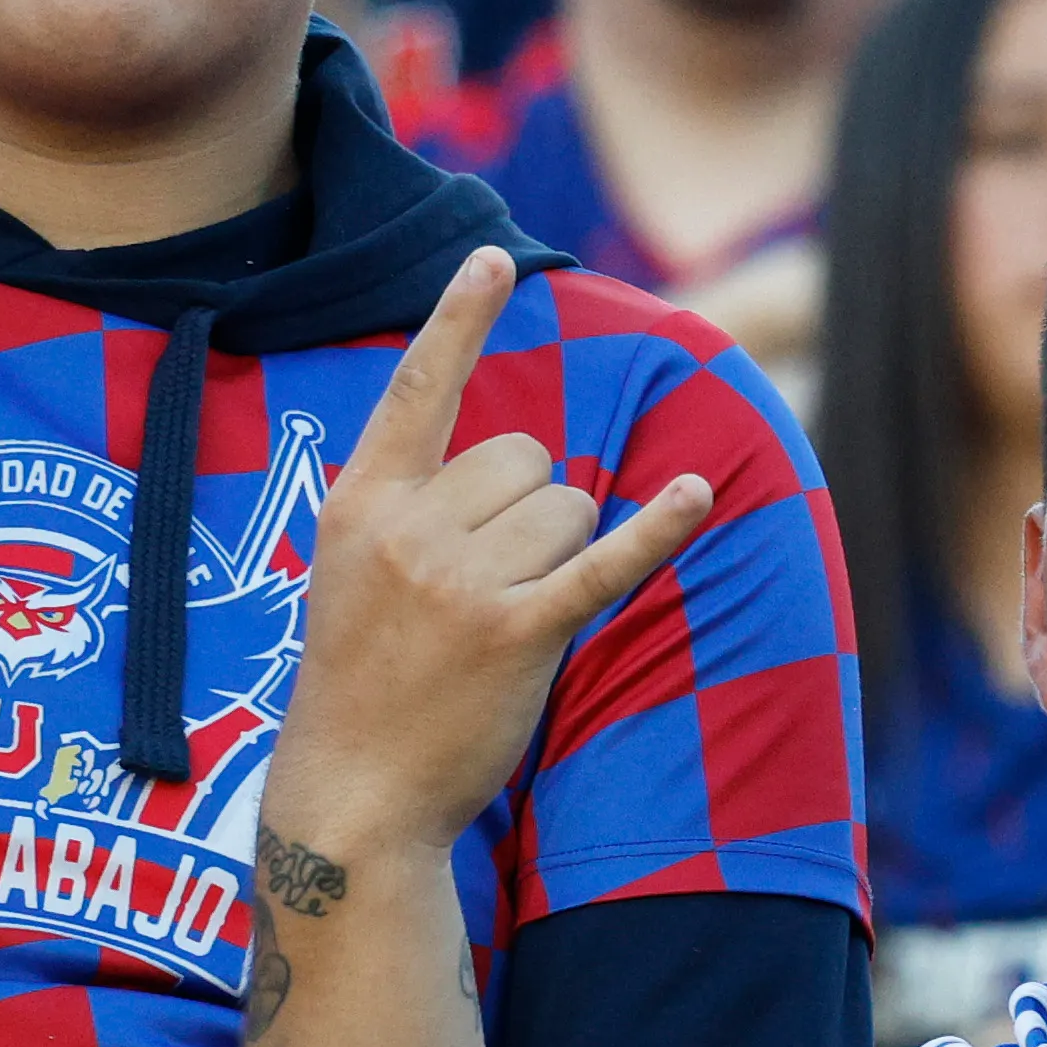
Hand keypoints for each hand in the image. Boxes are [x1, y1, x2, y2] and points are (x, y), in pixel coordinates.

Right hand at [266, 249, 720, 871]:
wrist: (350, 792)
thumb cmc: (362, 677)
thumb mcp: (355, 570)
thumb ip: (413, 504)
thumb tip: (528, 463)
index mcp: (361, 503)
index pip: (417, 387)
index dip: (458, 317)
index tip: (492, 255)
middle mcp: (409, 529)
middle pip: (528, 457)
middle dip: (531, 508)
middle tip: (484, 585)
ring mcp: (460, 582)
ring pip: (569, 507)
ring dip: (562, 553)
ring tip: (506, 618)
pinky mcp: (517, 633)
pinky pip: (603, 562)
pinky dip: (658, 530)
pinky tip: (696, 496)